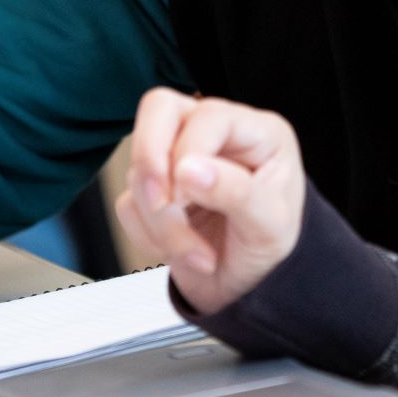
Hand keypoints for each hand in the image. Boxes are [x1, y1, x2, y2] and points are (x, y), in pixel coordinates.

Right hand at [114, 88, 304, 314]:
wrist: (249, 287)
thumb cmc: (270, 246)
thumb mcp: (270, 224)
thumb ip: (235, 192)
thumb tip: (188, 170)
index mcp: (253, 133)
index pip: (207, 115)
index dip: (188, 152)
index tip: (187, 196)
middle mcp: (213, 138)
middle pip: (158, 109)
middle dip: (150, 160)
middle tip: (162, 203)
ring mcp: (177, 162)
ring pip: (139, 170)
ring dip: (162, 223)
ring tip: (200, 256)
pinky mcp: (154, 192)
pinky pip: (128, 204)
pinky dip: (149, 237)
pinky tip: (183, 252)